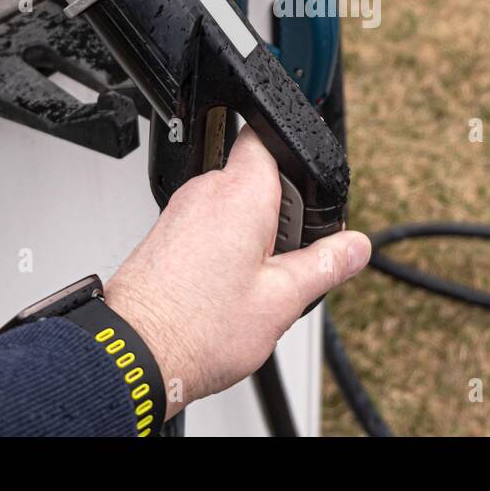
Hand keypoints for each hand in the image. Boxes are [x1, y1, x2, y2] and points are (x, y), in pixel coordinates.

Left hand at [103, 126, 369, 418]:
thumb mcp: (282, 300)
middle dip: (281, 212)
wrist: (133, 355)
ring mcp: (180, 212)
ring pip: (233, 206)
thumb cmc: (196, 329)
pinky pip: (208, 226)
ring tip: (254, 285)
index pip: (267, 135)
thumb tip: (355, 246)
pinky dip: (225, 249)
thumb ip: (324, 265)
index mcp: (240, 193)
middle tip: (288, 260)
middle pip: (256, 178)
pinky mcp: (166, 235)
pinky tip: (226, 291)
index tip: (309, 195)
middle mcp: (205, 192)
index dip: (294, 155)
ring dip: (253, 235)